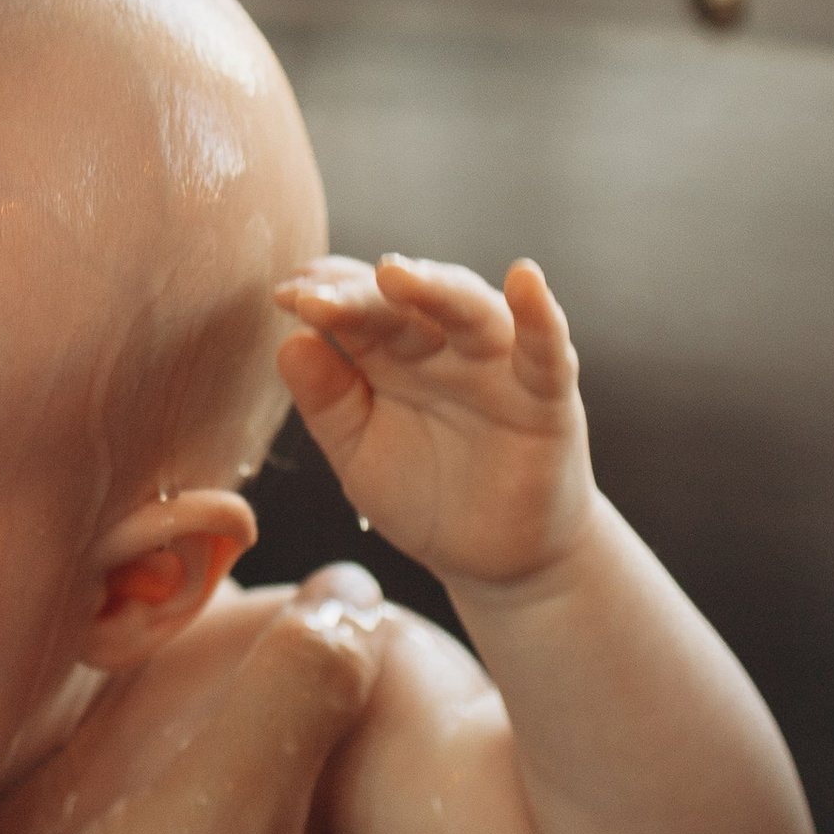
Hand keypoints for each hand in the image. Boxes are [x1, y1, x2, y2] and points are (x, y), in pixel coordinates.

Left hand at [275, 251, 593, 596]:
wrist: (500, 560)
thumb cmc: (427, 496)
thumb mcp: (359, 455)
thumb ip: (327, 403)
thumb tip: (289, 343)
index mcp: (394, 355)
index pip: (358, 313)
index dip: (325, 299)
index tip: (285, 295)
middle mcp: (444, 348)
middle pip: (405, 305)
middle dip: (361, 294)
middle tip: (316, 292)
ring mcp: (497, 367)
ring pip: (471, 311)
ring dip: (435, 288)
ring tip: (394, 273)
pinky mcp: (548, 397)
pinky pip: (547, 351)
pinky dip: (541, 316)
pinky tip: (526, 280)